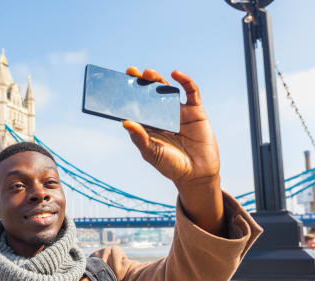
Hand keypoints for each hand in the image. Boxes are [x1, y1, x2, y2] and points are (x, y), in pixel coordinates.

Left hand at [122, 67, 224, 235]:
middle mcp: (162, 114)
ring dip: (157, 79)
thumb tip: (125, 122)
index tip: (118, 82)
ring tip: (148, 74)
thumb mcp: (152, 153)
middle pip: (150, 93)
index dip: (128, 93)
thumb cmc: (170, 166)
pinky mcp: (196, 111)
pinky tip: (176, 74)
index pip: (136, 104)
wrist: (196, 175)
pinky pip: (191, 91)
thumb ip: (139, 138)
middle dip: (141, 82)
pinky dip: (185, 80)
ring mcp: (179, 111)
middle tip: (131, 72)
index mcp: (148, 124)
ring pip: (167, 89)